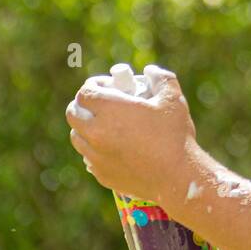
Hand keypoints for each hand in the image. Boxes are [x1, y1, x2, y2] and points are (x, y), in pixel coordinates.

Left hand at [65, 65, 198, 204]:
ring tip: (104, 126)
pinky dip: (95, 149)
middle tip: (101, 104)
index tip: (107, 87)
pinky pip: (88, 157)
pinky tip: (112, 147)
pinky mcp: (101, 174)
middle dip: (83, 105)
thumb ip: (160, 77)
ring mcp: (96, 156)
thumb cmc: (175, 135)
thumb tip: (149, 71)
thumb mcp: (172, 98)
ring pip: (76, 136)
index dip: (94, 86)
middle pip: (73, 113)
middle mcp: (96, 132)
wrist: (177, 178)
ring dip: (85, 127)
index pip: (85, 92)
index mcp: (109, 110)